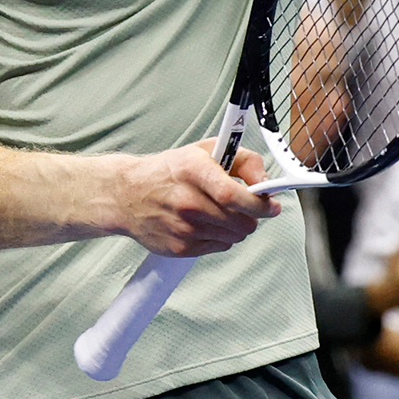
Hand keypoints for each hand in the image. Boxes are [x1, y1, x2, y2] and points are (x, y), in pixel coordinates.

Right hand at [110, 138, 280, 256]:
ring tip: (220, 212)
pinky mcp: (180, 247)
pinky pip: (219, 247)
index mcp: (194, 170)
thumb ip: (243, 160)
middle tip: (247, 207)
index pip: (233, 195)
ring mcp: (183, 228)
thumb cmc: (169, 171)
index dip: (259, 204)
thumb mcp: (205, 150)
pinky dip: (220, 237)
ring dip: (236, 227)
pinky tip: (205, 223)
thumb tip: (265, 180)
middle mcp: (187, 201)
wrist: (127, 195)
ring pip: (234, 237)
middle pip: (240, 222)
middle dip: (252, 216)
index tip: (272, 205)